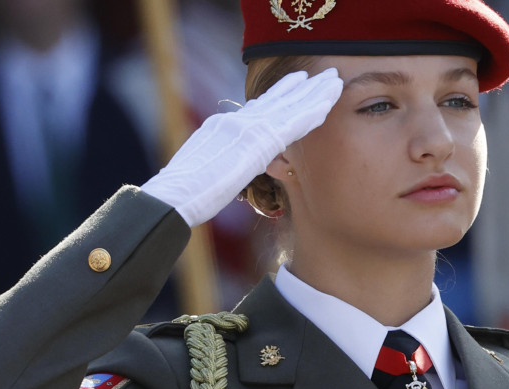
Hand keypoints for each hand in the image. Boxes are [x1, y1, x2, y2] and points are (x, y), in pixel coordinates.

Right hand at [141, 68, 342, 226]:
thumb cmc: (183, 195)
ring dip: (315, 92)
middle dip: (302, 87)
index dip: (281, 93)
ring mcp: (246, 128)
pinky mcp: (257, 142)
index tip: (297, 82)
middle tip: (324, 74)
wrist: (174, 195)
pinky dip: (312, 110)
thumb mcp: (204, 170)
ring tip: (335, 78)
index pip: (258, 107)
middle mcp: (236, 121)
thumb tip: (232, 165)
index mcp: (223, 126)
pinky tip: (329, 102)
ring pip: (290, 105)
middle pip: (276, 99)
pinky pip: (293, 123)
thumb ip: (223, 161)